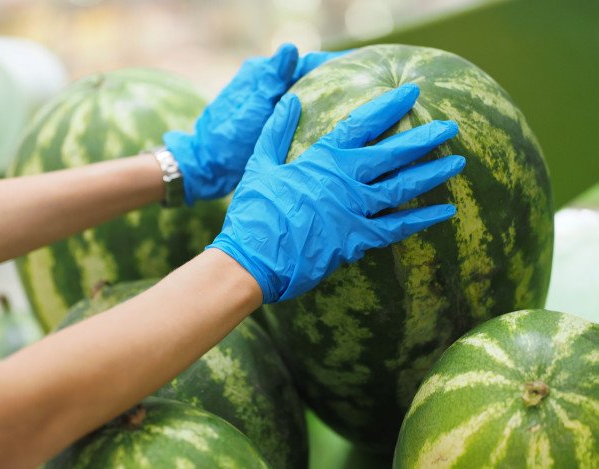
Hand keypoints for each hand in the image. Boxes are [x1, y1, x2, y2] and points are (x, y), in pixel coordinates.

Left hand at [163, 44, 347, 204]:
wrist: (207, 166)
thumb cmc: (225, 139)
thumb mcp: (251, 110)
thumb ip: (271, 80)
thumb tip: (290, 48)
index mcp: (261, 74)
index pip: (304, 62)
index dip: (332, 63)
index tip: (360, 67)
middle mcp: (267, 84)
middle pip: (307, 77)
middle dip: (335, 81)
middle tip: (366, 90)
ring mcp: (269, 102)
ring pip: (305, 94)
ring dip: (327, 99)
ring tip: (357, 106)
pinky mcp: (271, 120)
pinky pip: (299, 113)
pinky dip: (315, 115)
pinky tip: (333, 125)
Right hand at [207, 84, 465, 302]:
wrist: (253, 258)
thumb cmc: (255, 211)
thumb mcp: (260, 164)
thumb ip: (277, 131)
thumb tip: (291, 101)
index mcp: (322, 159)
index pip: (361, 124)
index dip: (388, 107)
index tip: (411, 93)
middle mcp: (345, 180)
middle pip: (393, 154)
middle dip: (423, 138)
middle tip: (449, 126)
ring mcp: (355, 210)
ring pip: (402, 187)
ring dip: (431, 174)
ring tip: (456, 162)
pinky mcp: (358, 239)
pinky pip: (397, 228)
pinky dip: (422, 219)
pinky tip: (445, 212)